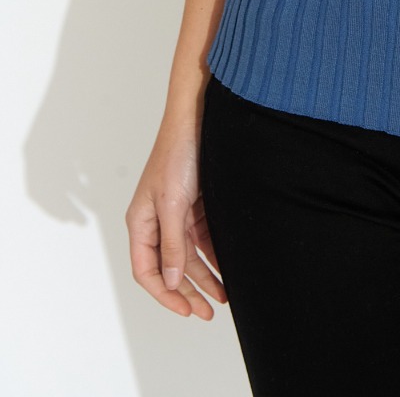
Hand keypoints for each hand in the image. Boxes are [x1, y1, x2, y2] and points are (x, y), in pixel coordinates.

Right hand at [126, 121, 226, 318]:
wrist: (199, 118)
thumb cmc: (178, 154)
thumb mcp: (173, 203)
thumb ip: (172, 244)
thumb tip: (171, 281)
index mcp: (141, 222)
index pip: (146, 271)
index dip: (165, 294)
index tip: (186, 310)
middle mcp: (156, 221)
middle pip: (170, 268)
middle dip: (188, 291)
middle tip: (208, 312)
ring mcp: (176, 213)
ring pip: (189, 256)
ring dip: (205, 276)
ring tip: (224, 297)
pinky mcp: (195, 204)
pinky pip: (204, 238)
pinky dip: (214, 255)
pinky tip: (228, 268)